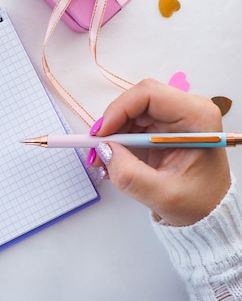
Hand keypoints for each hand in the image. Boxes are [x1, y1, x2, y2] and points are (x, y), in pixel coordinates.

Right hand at [91, 79, 230, 225]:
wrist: (210, 210)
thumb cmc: (199, 202)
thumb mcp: (163, 195)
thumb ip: (130, 174)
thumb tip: (103, 151)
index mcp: (196, 118)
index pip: (149, 94)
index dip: (119, 109)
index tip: (101, 134)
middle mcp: (186, 110)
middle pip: (136, 101)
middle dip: (111, 124)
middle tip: (96, 150)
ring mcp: (173, 117)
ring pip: (129, 112)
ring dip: (111, 134)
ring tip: (102, 160)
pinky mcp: (161, 127)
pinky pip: (130, 123)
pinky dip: (116, 139)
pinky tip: (113, 159)